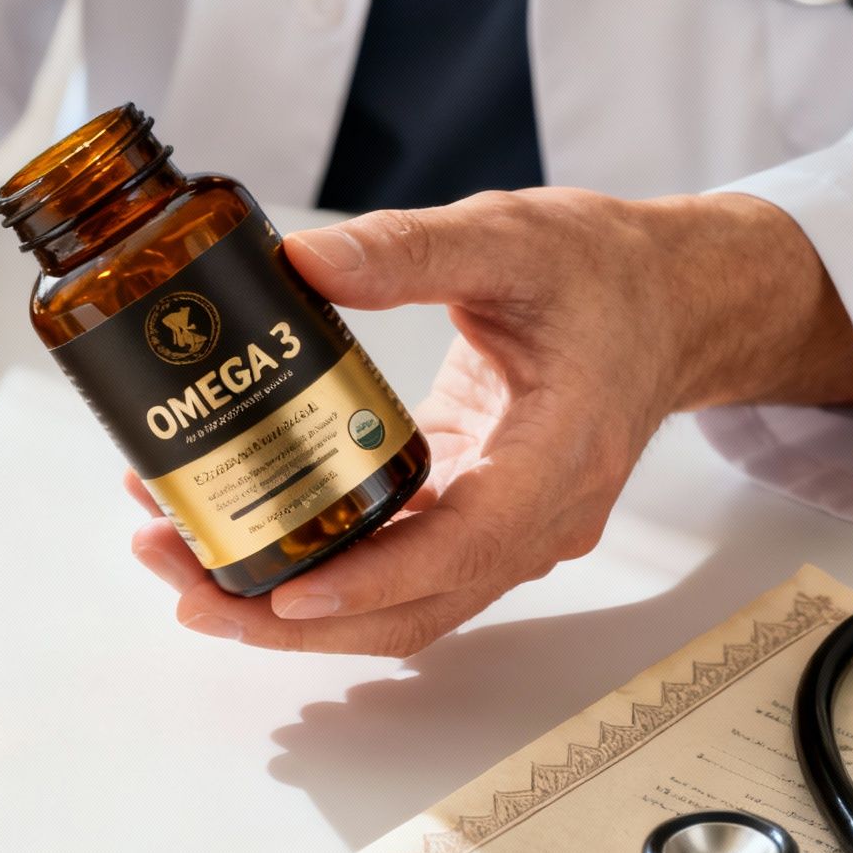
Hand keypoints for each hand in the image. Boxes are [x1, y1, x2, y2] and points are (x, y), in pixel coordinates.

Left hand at [128, 188, 852, 655]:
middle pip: (411, 608)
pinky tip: (242, 536)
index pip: (463, 548)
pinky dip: (319, 567)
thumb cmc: (607, 275)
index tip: (285, 592)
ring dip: (291, 603)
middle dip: (293, 614)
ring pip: (397, 604)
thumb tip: (297, 264)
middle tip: (184, 583)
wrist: (668, 303)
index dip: (369, 582)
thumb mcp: (511, 237)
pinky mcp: (473, 519)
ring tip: (185, 568)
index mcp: (557, 457)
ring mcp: (505, 531)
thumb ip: (407, 249)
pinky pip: (394, 568)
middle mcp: (535, 519)